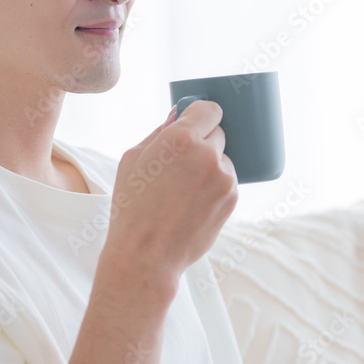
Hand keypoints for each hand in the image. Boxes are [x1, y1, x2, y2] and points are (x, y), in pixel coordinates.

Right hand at [104, 100, 238, 287]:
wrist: (147, 255)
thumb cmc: (132, 206)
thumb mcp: (132, 159)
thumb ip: (160, 131)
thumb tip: (178, 114)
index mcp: (181, 139)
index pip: (209, 109)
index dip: (200, 115)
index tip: (195, 122)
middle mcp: (208, 154)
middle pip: (218, 132)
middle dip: (203, 141)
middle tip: (181, 161)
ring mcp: (224, 178)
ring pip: (222, 158)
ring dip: (209, 166)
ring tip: (183, 190)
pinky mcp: (232, 199)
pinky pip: (226, 181)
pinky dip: (214, 186)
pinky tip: (191, 203)